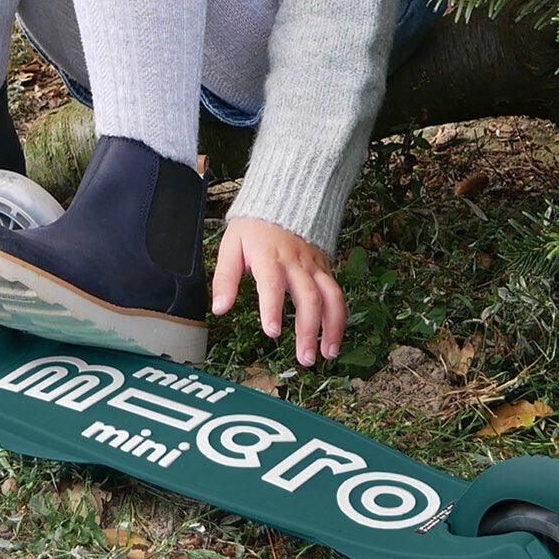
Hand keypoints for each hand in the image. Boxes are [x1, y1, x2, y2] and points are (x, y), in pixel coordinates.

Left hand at [211, 218, 346, 365]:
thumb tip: (219, 309)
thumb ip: (225, 278)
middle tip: (304, 358)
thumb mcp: (232, 245)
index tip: (272, 331)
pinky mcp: (325, 268)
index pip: (272, 283)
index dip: (272, 308)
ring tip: (328, 354)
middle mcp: (295, 262)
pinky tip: (334, 338)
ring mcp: (314, 265)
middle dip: (308, 330)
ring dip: (332, 327)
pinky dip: (339, 317)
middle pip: (308, 297)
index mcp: (269, 256)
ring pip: (331, 296)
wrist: (283, 200)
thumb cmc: (254, 227)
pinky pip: (337, 293)